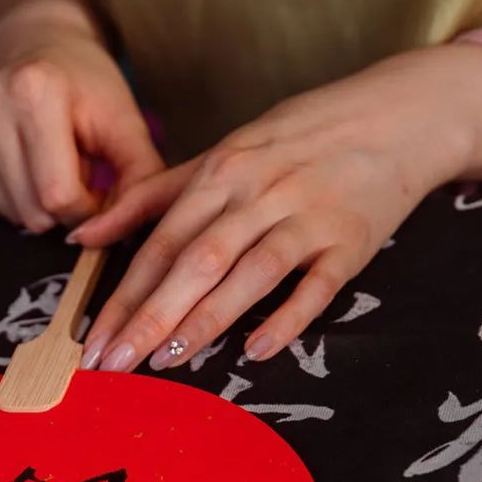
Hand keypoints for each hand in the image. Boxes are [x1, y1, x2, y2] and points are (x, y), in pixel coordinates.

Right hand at [0, 4, 161, 231]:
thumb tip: (123, 232)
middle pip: (31, 211)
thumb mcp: (125, 120)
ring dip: (34, 201)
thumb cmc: (84, 84)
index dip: (86, 210)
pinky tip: (16, 159)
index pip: (58, 196)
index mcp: (34, 90)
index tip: (96, 192)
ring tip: (43, 160)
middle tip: (71, 169)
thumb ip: (140, 177)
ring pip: (6, 212)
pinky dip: (7, 194)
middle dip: (61, 207)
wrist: (30, 40)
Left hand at [76, 48, 475, 370]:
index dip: (124, 295)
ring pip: (250, 272)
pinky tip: (255, 351)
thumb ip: (150, 199)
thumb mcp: (220, 156)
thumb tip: (83, 237)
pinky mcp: (350, 243)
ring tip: (167, 362)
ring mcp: (308, 218)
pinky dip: (287, 318)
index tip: (93, 341)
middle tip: (113, 364)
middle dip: (150, 316)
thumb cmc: (297, 143)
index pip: (161, 242)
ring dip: (207, 319)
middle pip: (196, 261)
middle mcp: (260, 194)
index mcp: (221, 173)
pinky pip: (316, 286)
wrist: (398, 117)